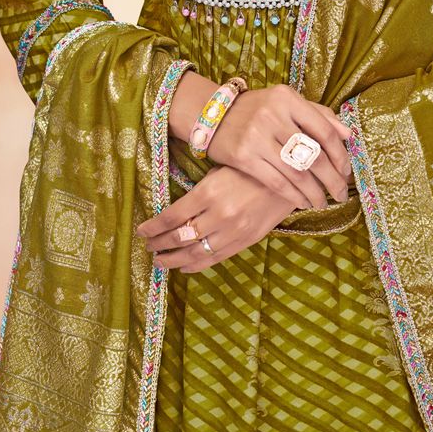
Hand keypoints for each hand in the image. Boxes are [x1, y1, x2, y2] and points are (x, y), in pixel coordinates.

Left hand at [135, 164, 294, 272]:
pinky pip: (216, 258)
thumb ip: (198, 192)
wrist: (291, 174)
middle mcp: (218, 215)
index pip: (171, 217)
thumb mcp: (220, 169)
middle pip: (180, 238)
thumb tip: (172, 210)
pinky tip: (184, 266)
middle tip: (147, 246)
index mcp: (208, 193)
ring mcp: (233, 231)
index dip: (153, 227)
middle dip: (159, 244)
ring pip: (195, 253)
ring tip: (159, 261)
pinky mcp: (246, 240)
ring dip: (173, 259)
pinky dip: (196, 265)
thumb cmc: (251, 166)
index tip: (141, 230)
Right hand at [206, 83, 352, 210]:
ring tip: (323, 203)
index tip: (346, 171)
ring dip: (315, 193)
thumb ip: (318, 114)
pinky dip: (294, 196)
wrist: (212, 114)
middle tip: (340, 194)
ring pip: (297, 173)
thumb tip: (348, 135)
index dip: (340, 155)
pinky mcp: (243, 157)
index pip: (324, 130)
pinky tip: (302, 202)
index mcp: (287, 98)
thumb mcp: (286, 103)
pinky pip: (277, 182)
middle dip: (332, 180)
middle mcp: (273, 115)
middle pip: (313, 155)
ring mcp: (257, 136)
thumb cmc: (257, 109)